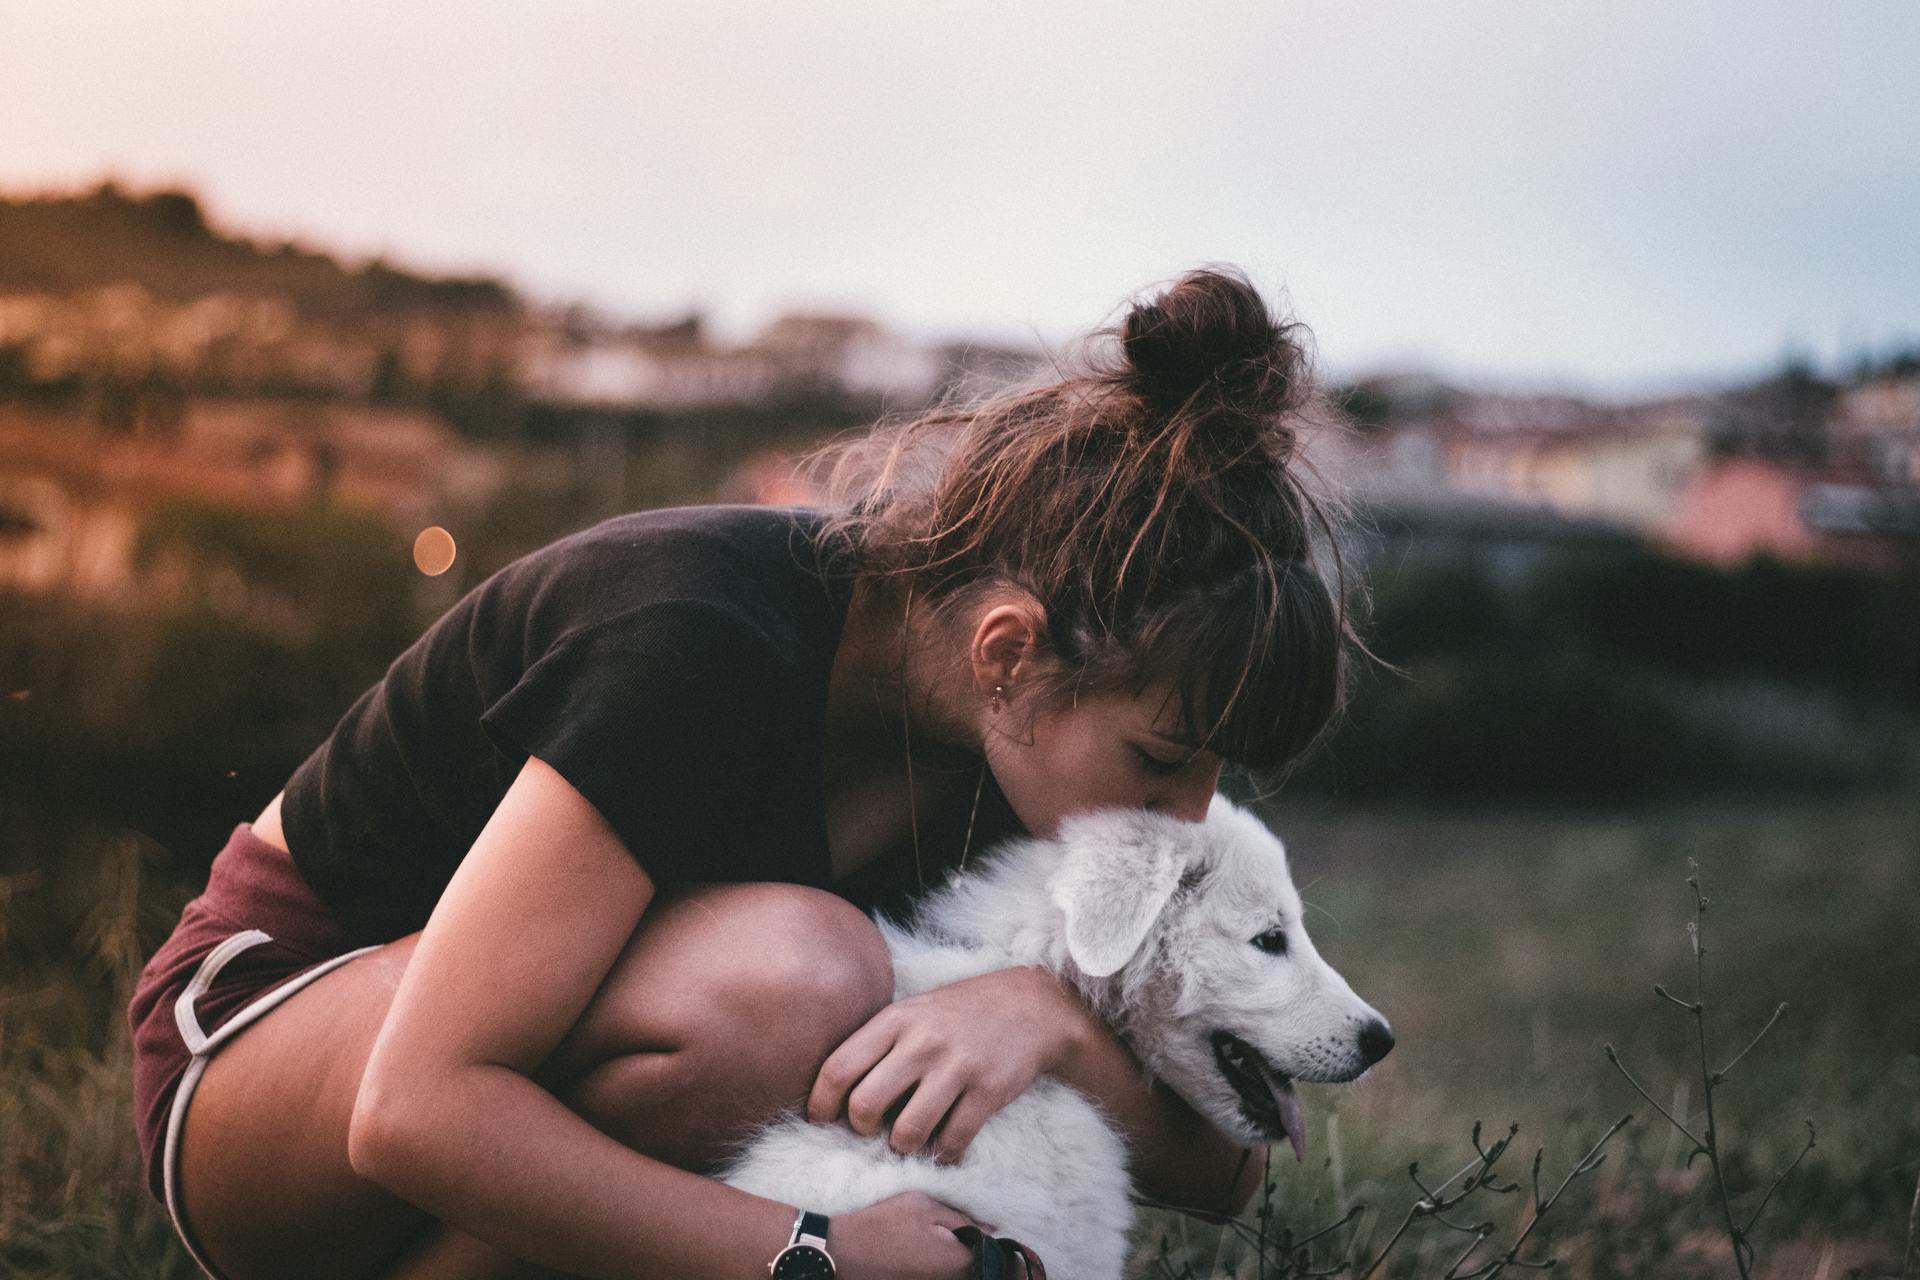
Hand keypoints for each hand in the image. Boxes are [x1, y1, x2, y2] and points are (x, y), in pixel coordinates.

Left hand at [807, 966, 1088, 1162]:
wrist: (1031, 1005)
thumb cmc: (959, 1014)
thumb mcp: (913, 1011)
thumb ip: (877, 1043)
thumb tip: (835, 1094)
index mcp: (895, 1020)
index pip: (839, 1068)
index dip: (820, 1103)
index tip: (821, 1120)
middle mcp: (922, 1042)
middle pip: (865, 1105)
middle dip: (861, 1129)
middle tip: (871, 1130)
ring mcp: (957, 1066)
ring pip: (908, 1132)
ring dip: (902, 1147)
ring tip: (908, 1140)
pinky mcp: (988, 1091)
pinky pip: (953, 1140)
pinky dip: (943, 1154)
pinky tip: (944, 1147)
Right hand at [828, 1191, 990, 1279]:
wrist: (842, 1252)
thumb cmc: (883, 1224)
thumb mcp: (924, 1206)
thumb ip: (961, 1217)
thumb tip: (989, 1227)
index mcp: (957, 1261)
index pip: (990, 1251)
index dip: (987, 1233)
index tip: (976, 1219)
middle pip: (973, 1263)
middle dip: (970, 1244)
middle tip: (952, 1223)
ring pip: (955, 1269)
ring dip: (952, 1251)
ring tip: (930, 1233)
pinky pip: (937, 1273)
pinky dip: (935, 1259)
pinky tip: (918, 1245)